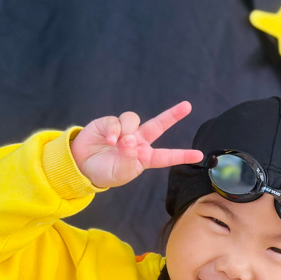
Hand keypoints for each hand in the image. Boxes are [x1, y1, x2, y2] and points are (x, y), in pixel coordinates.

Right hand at [70, 101, 201, 188]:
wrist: (81, 166)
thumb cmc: (105, 172)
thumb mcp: (121, 173)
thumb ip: (129, 158)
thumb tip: (130, 139)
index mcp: (145, 157)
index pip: (166, 156)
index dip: (182, 155)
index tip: (199, 155)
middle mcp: (138, 141)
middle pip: (158, 125)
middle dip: (173, 115)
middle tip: (187, 106)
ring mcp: (125, 130)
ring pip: (134, 119)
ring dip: (127, 131)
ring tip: (116, 144)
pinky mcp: (109, 122)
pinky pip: (116, 121)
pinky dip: (113, 130)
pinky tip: (108, 140)